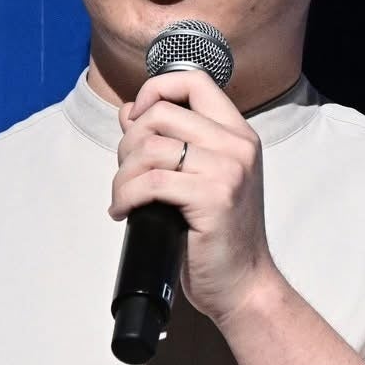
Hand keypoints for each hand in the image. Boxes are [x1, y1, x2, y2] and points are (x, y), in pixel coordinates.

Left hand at [110, 69, 280, 322]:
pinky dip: (125, 196)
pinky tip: (124, 212)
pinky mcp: (213, 198)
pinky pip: (150, 182)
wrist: (243, 284)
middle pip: (160, 113)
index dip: (154, 91)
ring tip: (123, 198)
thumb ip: (170, 140)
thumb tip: (129, 111)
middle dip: (128, 144)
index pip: (193, 80)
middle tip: (127, 175)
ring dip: (122, 175)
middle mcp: (237, 145)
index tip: (136, 119)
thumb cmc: (218, 235)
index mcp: (238, 134)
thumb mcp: (200, 178)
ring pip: (149, 148)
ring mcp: (228, 170)